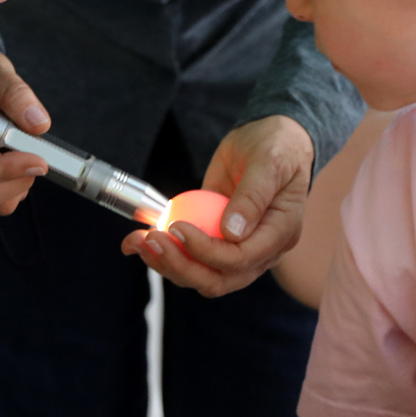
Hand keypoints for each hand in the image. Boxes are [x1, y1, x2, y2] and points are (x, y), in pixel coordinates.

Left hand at [122, 116, 312, 296]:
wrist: (269, 136)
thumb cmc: (278, 147)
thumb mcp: (270, 163)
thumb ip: (253, 195)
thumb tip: (232, 232)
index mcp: (278, 237)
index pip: (240, 260)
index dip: (206, 251)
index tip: (177, 228)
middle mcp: (258, 252)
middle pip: (217, 280)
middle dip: (180, 266)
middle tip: (152, 240)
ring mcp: (235, 249)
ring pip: (199, 275)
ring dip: (166, 263)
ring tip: (137, 240)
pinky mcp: (213, 239)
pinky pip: (188, 256)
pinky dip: (163, 252)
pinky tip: (137, 239)